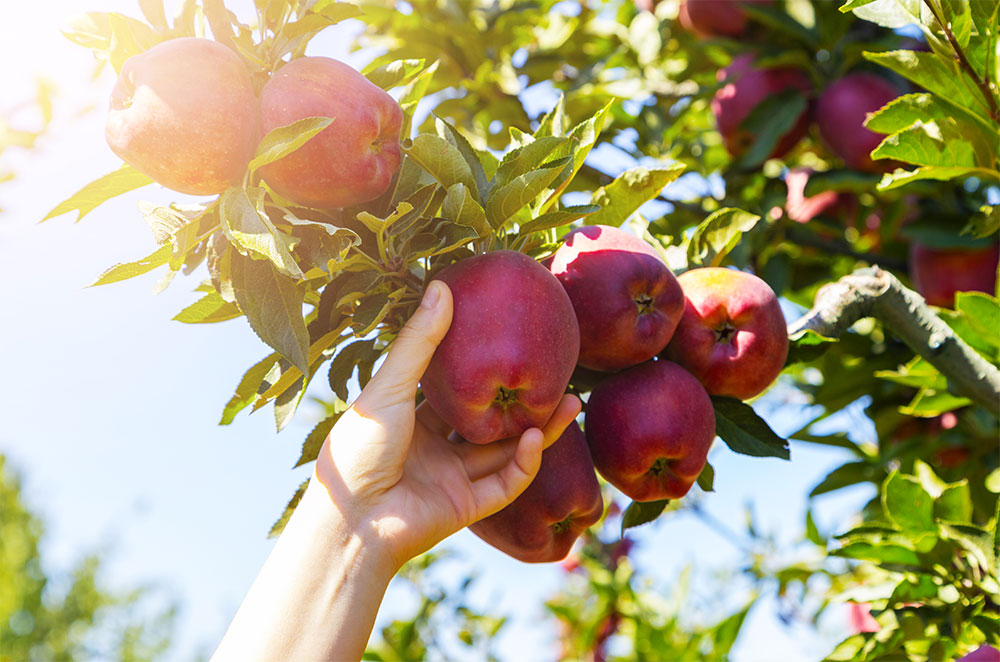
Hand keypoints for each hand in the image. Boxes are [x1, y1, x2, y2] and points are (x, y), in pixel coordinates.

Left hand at [311, 280, 581, 571]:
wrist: (350, 519)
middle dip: (523, 401)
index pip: (455, 394)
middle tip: (556, 373)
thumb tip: (442, 285)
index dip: (483, 372)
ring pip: (507, 452)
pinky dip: (526, 462)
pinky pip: (506, 483)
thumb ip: (420, 342)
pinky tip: (537, 437)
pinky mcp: (467, 507)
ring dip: (540, 430)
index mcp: (411, 422)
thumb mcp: (389, 386)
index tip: (511, 344)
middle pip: (490, 423)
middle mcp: (435, 450)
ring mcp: (453, 479)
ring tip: (571, 401)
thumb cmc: (358, 449)